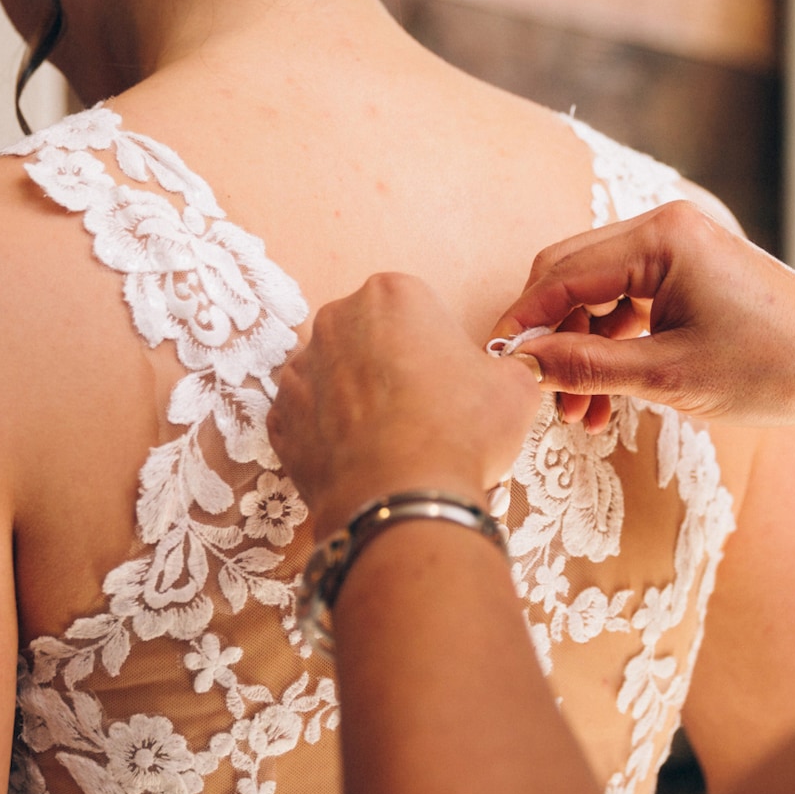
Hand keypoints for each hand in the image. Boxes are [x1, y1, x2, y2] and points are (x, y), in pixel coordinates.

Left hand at [272, 273, 544, 535]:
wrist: (403, 499)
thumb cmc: (460, 431)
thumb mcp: (515, 389)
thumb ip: (507, 368)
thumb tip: (506, 374)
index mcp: (391, 294)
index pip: (416, 308)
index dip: (436, 345)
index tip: (449, 378)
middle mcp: (336, 320)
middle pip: (369, 335)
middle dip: (389, 364)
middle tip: (422, 409)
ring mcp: (300, 370)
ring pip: (334, 375)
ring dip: (356, 398)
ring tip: (389, 439)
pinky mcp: (280, 418)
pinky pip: (308, 417)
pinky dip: (328, 433)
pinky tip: (360, 457)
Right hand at [492, 200, 794, 428]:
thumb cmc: (773, 368)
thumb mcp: (669, 377)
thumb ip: (587, 367)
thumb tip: (522, 363)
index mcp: (661, 237)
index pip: (561, 273)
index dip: (522, 321)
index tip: (497, 368)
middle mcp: (666, 228)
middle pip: (571, 276)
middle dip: (550, 339)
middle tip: (538, 397)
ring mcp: (678, 249)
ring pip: (596, 295)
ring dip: (580, 351)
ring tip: (580, 415)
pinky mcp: (689, 273)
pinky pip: (627, 303)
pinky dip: (610, 347)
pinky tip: (605, 398)